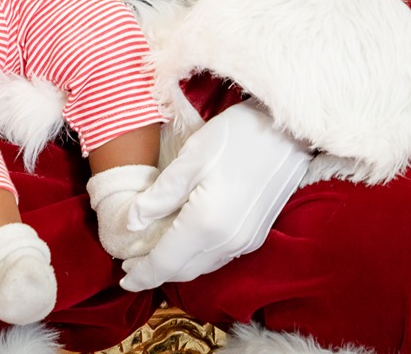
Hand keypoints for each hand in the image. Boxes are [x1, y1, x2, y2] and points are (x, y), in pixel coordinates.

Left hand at [117, 100, 310, 291]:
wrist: (288, 133)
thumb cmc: (236, 136)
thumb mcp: (190, 159)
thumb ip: (159, 196)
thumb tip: (132, 224)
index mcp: (206, 224)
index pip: (165, 262)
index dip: (141, 274)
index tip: (122, 278)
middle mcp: (228, 242)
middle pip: (184, 271)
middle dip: (155, 272)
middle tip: (130, 266)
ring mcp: (245, 241)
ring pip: (202, 267)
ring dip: (177, 266)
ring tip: (153, 255)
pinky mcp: (256, 235)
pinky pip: (219, 257)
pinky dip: (197, 257)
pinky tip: (185, 243)